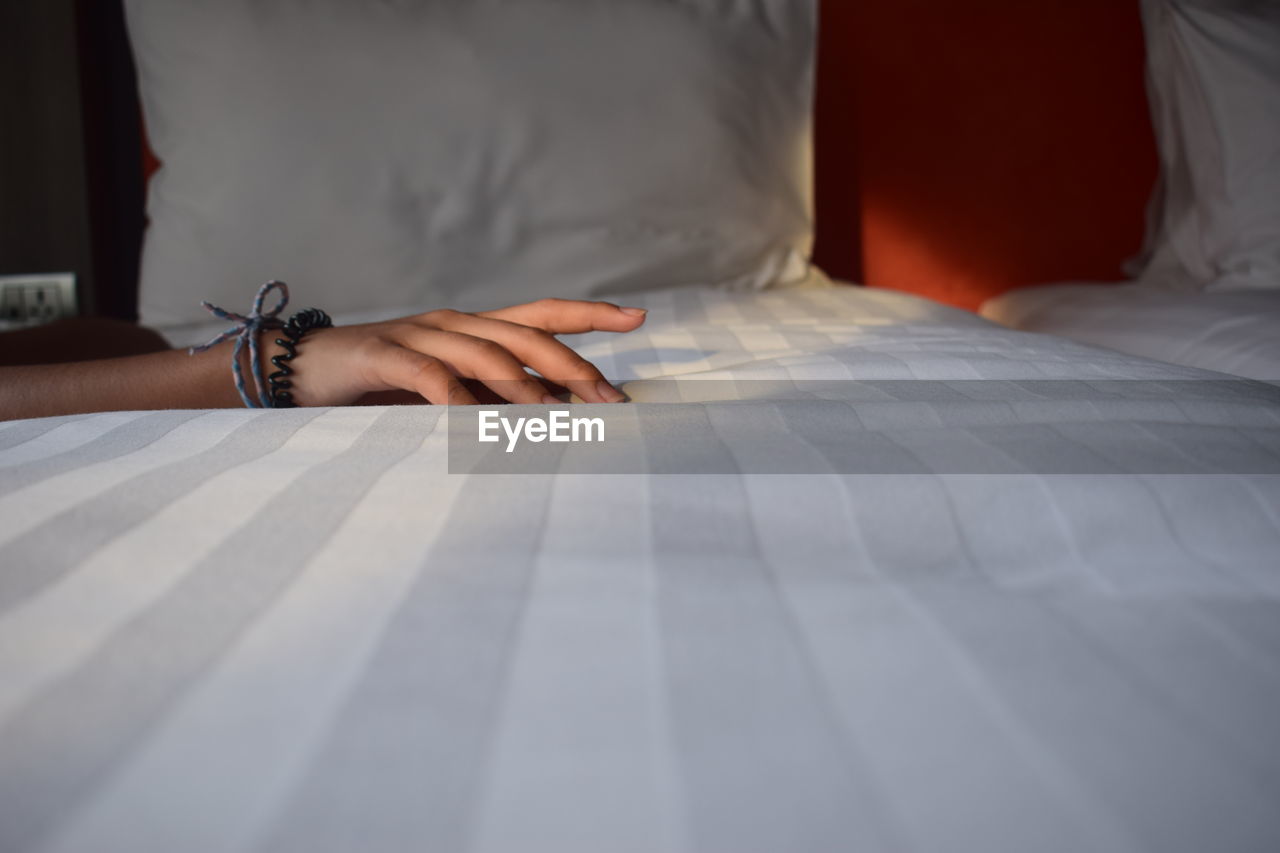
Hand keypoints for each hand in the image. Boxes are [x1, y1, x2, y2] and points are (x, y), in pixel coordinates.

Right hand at [276, 298, 646, 405]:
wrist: (302, 372)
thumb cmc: (383, 388)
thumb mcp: (449, 394)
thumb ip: (494, 399)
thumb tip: (556, 418)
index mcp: (475, 330)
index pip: (542, 314)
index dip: (589, 314)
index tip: (637, 317)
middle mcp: (455, 325)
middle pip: (525, 336)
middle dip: (572, 366)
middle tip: (608, 400)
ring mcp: (419, 335)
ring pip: (485, 352)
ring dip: (524, 386)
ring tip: (556, 416)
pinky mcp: (382, 355)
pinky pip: (427, 374)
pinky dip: (454, 397)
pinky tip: (473, 421)